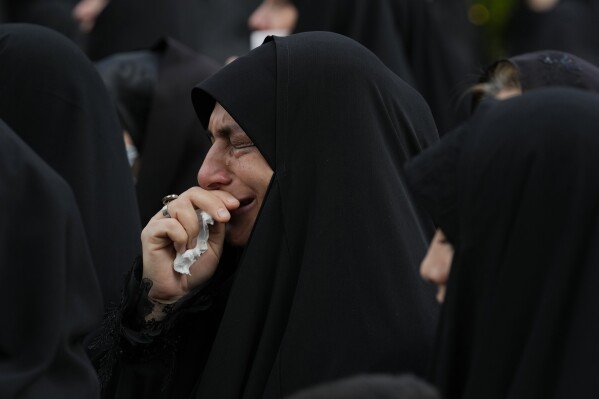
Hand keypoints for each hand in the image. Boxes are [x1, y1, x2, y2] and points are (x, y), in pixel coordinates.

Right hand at [141, 187, 239, 303]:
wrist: (178, 290)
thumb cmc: (194, 268)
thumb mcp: (214, 244)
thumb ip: (216, 225)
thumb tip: (223, 208)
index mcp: (189, 213)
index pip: (203, 194)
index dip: (219, 196)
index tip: (234, 204)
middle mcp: (174, 213)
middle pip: (192, 193)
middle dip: (212, 203)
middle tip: (223, 217)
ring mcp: (161, 220)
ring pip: (180, 206)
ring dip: (193, 227)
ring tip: (192, 245)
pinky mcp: (150, 231)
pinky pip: (170, 224)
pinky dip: (181, 238)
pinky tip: (180, 250)